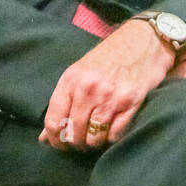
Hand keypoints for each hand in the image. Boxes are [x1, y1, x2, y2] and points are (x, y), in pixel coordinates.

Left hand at [39, 19, 172, 150]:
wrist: (142, 41)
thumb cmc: (108, 58)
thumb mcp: (79, 74)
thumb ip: (62, 104)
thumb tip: (43, 137)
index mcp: (70, 80)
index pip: (53, 121)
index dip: (54, 139)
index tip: (59, 144)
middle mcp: (87, 89)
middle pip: (73, 133)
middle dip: (75, 143)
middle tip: (80, 142)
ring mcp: (109, 97)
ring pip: (94, 138)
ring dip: (94, 142)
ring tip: (96, 135)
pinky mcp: (130, 103)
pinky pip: (115, 135)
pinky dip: (112, 137)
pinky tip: (112, 128)